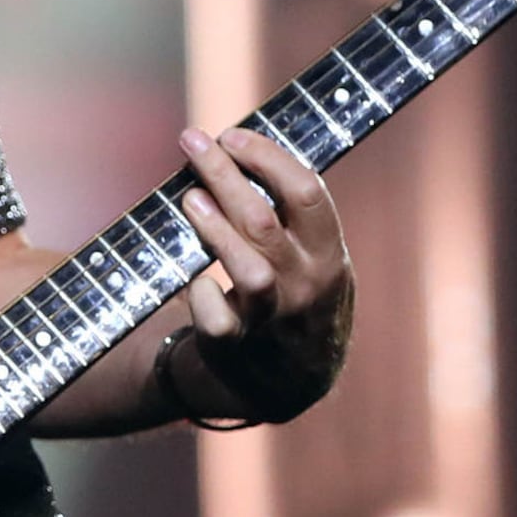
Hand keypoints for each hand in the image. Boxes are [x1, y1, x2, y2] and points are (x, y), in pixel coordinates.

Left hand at [170, 125, 353, 421]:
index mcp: (327, 254)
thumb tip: (237, 146)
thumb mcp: (310, 256)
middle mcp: (305, 286)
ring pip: (249, 273)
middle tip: (192, 142)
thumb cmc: (293, 296)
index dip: (266, 157)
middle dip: (224, 175)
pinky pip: (218, 321)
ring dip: (215, 230)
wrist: (289, 381)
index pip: (307, 193)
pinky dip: (201, 295)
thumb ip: (288, 214)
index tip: (231, 135)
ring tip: (189, 198)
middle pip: (265, 222)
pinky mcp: (236, 348)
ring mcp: (273, 319)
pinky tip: (193, 277)